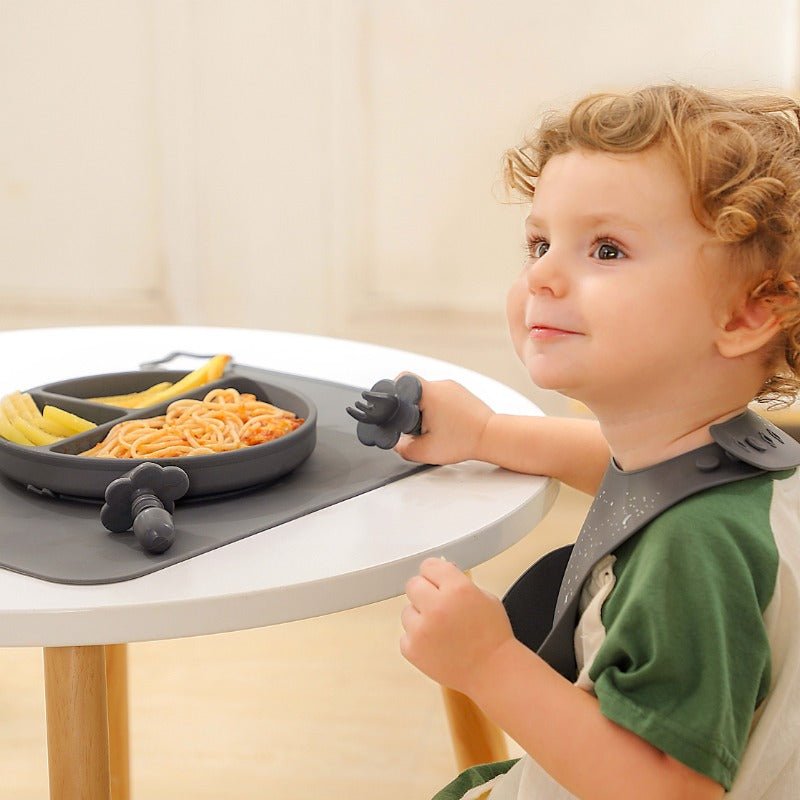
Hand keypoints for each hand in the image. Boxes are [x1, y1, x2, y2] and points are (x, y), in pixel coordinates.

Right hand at [393, 376, 493, 464]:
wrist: (492, 437)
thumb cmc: (466, 440)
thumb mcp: (425, 451)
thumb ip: (403, 448)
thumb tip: (397, 443)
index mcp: (428, 393)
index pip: (401, 379)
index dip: (395, 394)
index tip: (399, 409)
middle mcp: (441, 385)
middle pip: (415, 390)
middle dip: (413, 408)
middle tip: (421, 425)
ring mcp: (454, 387)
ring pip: (430, 394)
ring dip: (428, 409)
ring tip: (438, 427)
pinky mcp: (463, 393)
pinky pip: (444, 397)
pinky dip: (442, 409)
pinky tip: (448, 424)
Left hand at [400, 558, 514, 694]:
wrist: (493, 671)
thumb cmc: (492, 635)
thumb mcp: (484, 597)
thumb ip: (459, 582)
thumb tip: (440, 572)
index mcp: (457, 589)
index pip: (428, 566)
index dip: (435, 574)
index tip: (438, 581)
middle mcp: (436, 606)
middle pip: (413, 584)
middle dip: (425, 592)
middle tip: (438, 605)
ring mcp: (421, 629)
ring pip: (407, 611)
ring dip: (420, 617)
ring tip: (441, 629)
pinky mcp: (412, 649)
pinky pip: (406, 635)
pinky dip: (417, 639)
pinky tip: (436, 644)